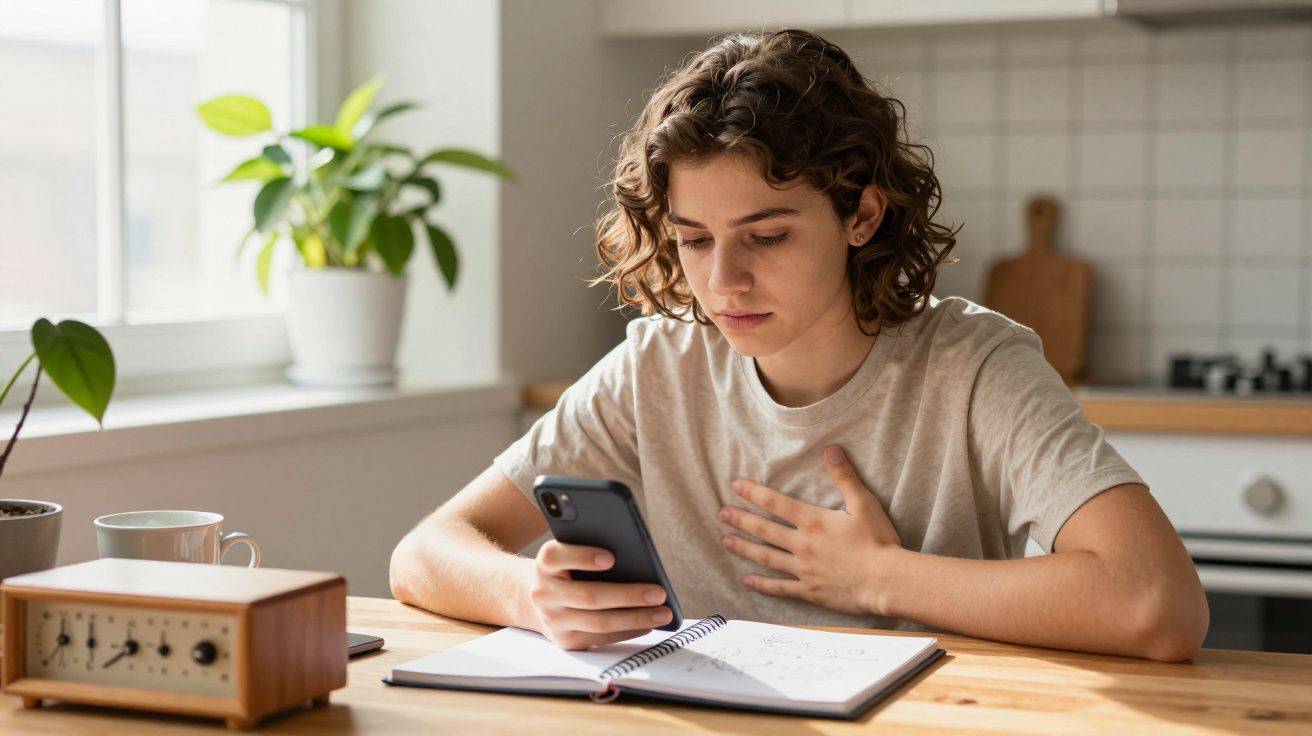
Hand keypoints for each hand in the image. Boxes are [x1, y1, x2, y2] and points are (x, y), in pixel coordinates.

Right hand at [526, 540, 672, 649]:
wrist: (538, 598)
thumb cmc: (568, 567)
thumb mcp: (572, 553)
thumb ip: (592, 548)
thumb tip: (637, 558)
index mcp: (545, 564)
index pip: (555, 557)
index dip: (582, 557)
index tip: (611, 558)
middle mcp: (543, 593)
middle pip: (588, 596)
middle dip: (628, 596)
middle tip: (659, 593)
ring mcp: (553, 620)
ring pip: (598, 622)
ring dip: (635, 618)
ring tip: (663, 613)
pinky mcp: (566, 640)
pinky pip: (601, 638)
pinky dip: (628, 631)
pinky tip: (649, 624)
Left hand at [718, 445, 901, 614]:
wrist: (886, 580)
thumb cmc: (878, 540)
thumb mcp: (864, 503)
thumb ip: (844, 476)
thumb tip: (831, 449)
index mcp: (812, 521)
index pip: (775, 503)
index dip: (753, 493)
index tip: (735, 486)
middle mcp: (802, 544)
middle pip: (764, 530)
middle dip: (741, 520)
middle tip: (722, 513)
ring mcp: (803, 569)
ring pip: (766, 557)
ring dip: (744, 548)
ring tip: (725, 541)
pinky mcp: (809, 591)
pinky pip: (780, 587)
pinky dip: (762, 584)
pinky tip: (747, 580)